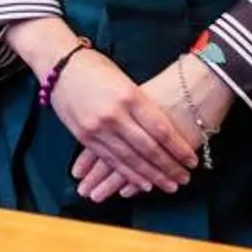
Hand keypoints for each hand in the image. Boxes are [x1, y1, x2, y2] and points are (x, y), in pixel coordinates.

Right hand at [69, 53, 229, 200]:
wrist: (58, 64)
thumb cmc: (96, 67)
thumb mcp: (125, 80)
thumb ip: (142, 103)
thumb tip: (164, 130)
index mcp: (130, 96)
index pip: (161, 129)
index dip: (178, 148)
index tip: (192, 161)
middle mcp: (115, 114)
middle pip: (148, 148)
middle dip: (169, 167)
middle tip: (184, 179)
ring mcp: (98, 128)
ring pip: (131, 159)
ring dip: (152, 176)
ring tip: (169, 186)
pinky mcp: (85, 137)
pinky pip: (111, 160)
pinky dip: (128, 174)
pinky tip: (142, 184)